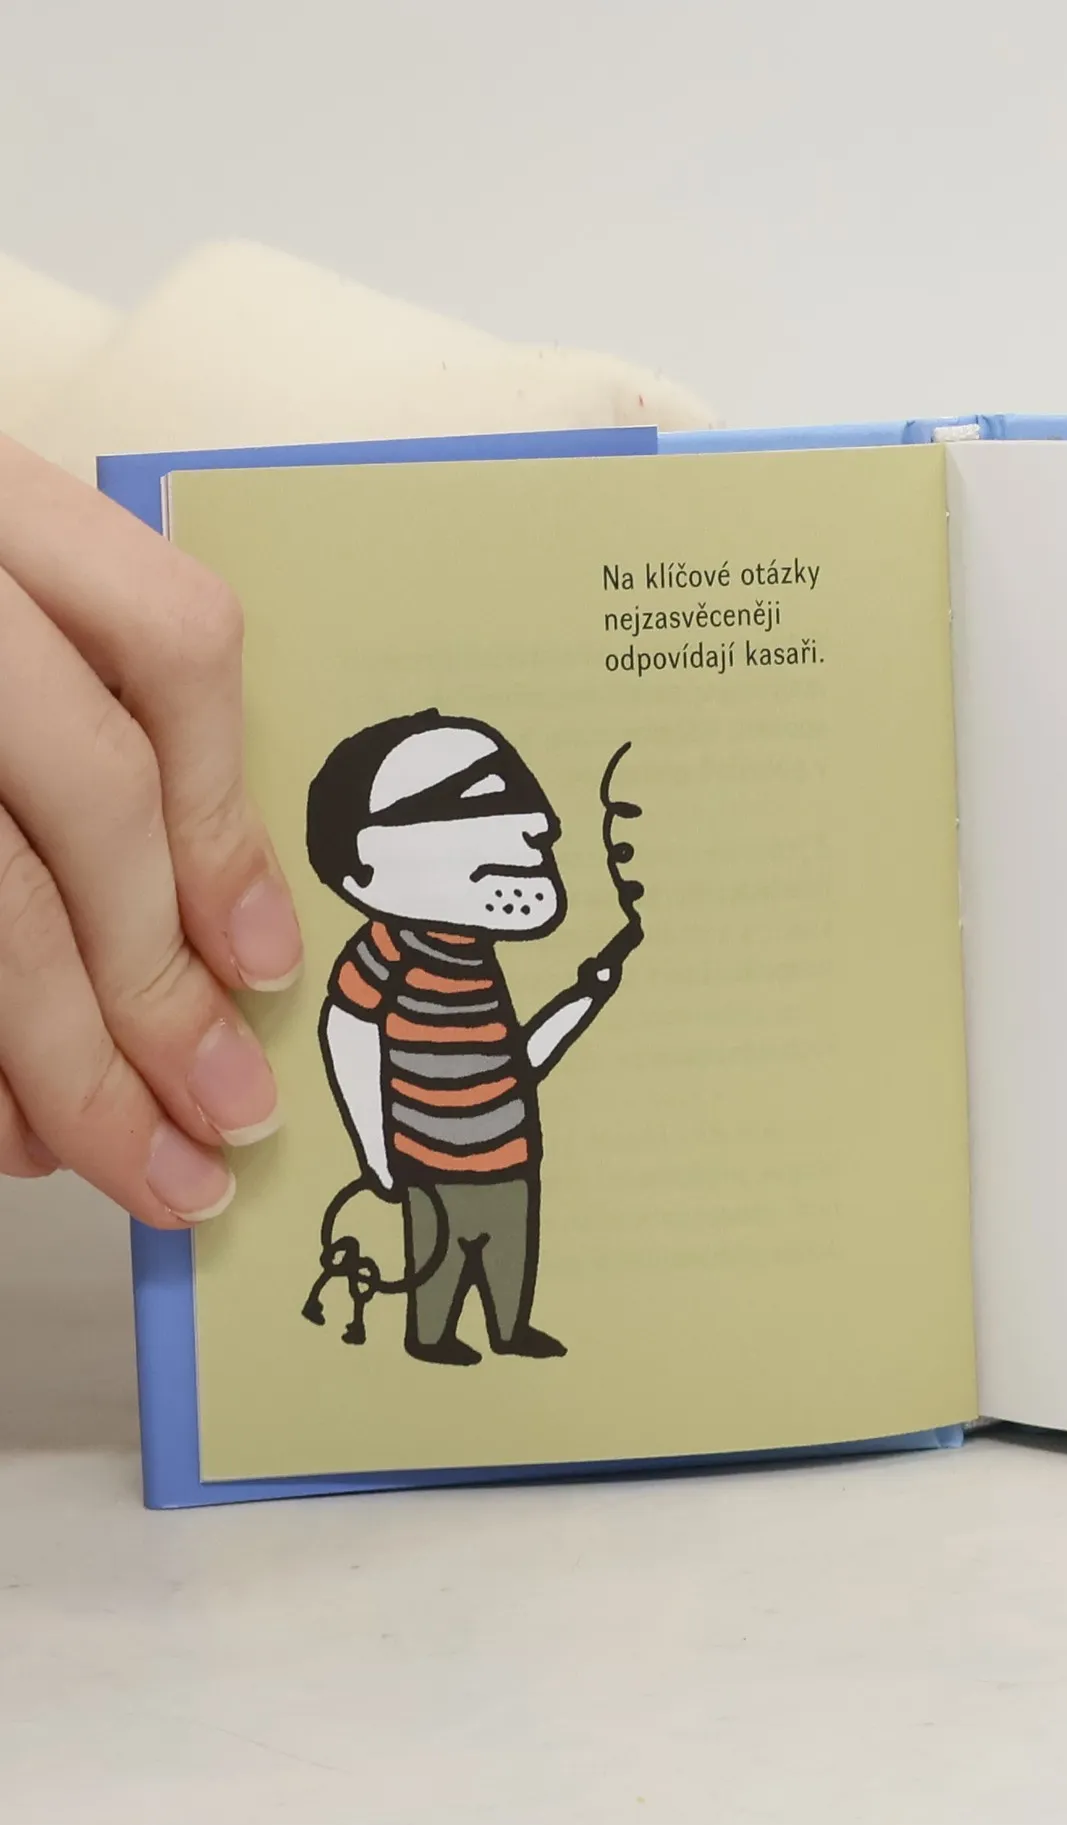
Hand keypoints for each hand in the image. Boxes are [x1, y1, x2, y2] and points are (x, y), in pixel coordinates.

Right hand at [0, 435, 302, 1226]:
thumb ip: (75, 695)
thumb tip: (209, 923)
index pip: (172, 646)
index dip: (227, 820)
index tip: (265, 966)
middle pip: (88, 797)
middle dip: (161, 988)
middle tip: (228, 1120)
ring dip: (61, 1058)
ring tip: (139, 1161)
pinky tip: (2, 1122)